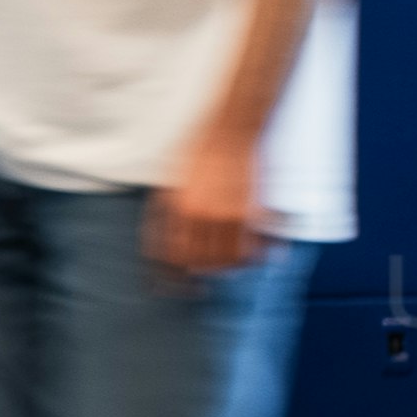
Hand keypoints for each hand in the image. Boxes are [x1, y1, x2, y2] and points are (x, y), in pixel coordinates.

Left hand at [148, 127, 270, 278]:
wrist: (231, 128)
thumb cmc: (199, 151)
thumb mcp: (168, 181)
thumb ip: (163, 213)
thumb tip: (163, 245)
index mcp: (176, 208)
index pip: (170, 256)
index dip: (169, 277)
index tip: (171, 288)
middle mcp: (200, 215)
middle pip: (197, 263)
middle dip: (197, 275)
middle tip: (199, 281)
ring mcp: (226, 214)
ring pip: (224, 262)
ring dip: (224, 269)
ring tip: (224, 268)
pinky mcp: (251, 212)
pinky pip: (251, 250)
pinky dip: (252, 260)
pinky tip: (253, 260)